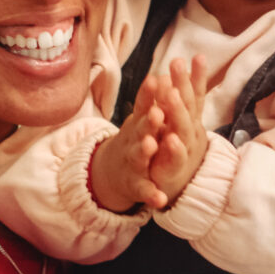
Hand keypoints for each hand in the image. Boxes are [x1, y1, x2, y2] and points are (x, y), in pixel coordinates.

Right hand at [88, 58, 208, 212]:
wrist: (113, 172)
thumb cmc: (135, 139)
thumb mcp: (140, 118)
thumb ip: (150, 99)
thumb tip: (161, 73)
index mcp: (139, 124)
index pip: (144, 105)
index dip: (149, 94)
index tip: (157, 80)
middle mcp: (133, 141)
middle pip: (141, 128)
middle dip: (149, 120)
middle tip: (157, 112)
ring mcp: (133, 163)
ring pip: (138, 156)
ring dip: (144, 151)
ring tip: (150, 145)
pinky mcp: (136, 185)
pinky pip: (144, 190)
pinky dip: (151, 195)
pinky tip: (160, 199)